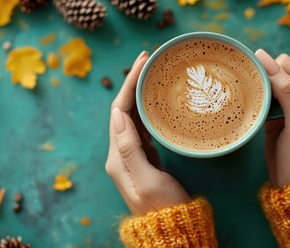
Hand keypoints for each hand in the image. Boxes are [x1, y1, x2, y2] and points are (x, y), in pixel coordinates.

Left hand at [105, 51, 189, 214]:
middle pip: (124, 110)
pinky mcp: (144, 160)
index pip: (119, 110)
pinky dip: (148, 111)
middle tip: (148, 61)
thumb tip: (118, 112)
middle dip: (133, 84)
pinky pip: (143, 129)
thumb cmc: (162, 206)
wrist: (171, 229)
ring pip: (133, 118)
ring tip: (152, 75)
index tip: (142, 62)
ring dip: (139, 95)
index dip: (129, 84)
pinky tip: (155, 102)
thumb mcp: (146, 178)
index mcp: (118, 155)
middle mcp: (120, 153)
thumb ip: (129, 146)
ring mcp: (132, 156)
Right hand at [256, 49, 289, 188]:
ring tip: (241, 97)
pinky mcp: (273, 116)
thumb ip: (288, 93)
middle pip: (272, 71)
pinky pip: (260, 98)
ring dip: (253, 88)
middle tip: (244, 91)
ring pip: (265, 83)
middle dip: (258, 76)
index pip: (283, 65)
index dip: (265, 68)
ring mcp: (285, 105)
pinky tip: (244, 107)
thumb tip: (268, 62)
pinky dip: (252, 99)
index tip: (248, 79)